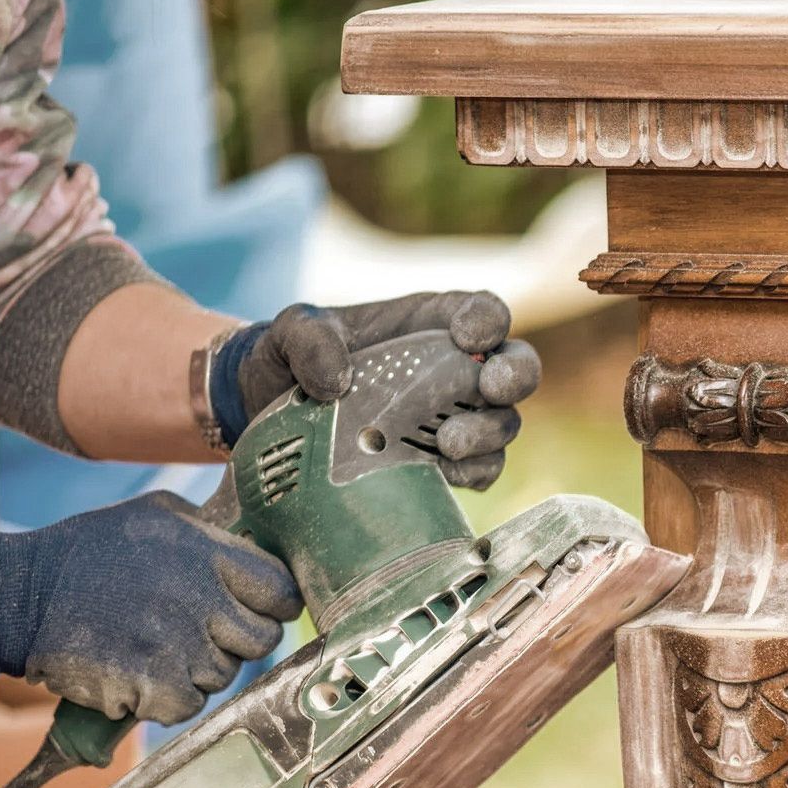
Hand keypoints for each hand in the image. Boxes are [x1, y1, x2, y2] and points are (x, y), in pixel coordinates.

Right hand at [0, 492, 300, 724]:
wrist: (23, 593)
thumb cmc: (91, 551)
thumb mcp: (156, 515)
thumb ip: (210, 531)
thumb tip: (253, 542)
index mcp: (209, 554)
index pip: (281, 591)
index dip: (274, 604)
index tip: (258, 608)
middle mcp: (202, 600)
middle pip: (262, 640)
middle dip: (237, 640)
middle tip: (199, 630)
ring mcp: (179, 646)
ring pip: (223, 675)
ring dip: (197, 668)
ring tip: (156, 644)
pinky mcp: (153, 686)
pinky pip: (188, 704)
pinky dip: (168, 697)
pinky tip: (140, 670)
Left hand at [212, 291, 540, 488]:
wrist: (270, 416)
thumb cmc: (292, 361)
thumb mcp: (291, 333)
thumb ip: (310, 339)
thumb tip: (337, 382)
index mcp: (432, 324)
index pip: (484, 312)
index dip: (489, 321)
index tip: (467, 338)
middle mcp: (456, 370)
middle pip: (517, 368)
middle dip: (514, 377)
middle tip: (489, 389)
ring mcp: (457, 419)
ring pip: (504, 424)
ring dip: (486, 434)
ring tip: (447, 444)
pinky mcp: (444, 465)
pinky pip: (481, 471)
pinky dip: (472, 474)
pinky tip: (443, 475)